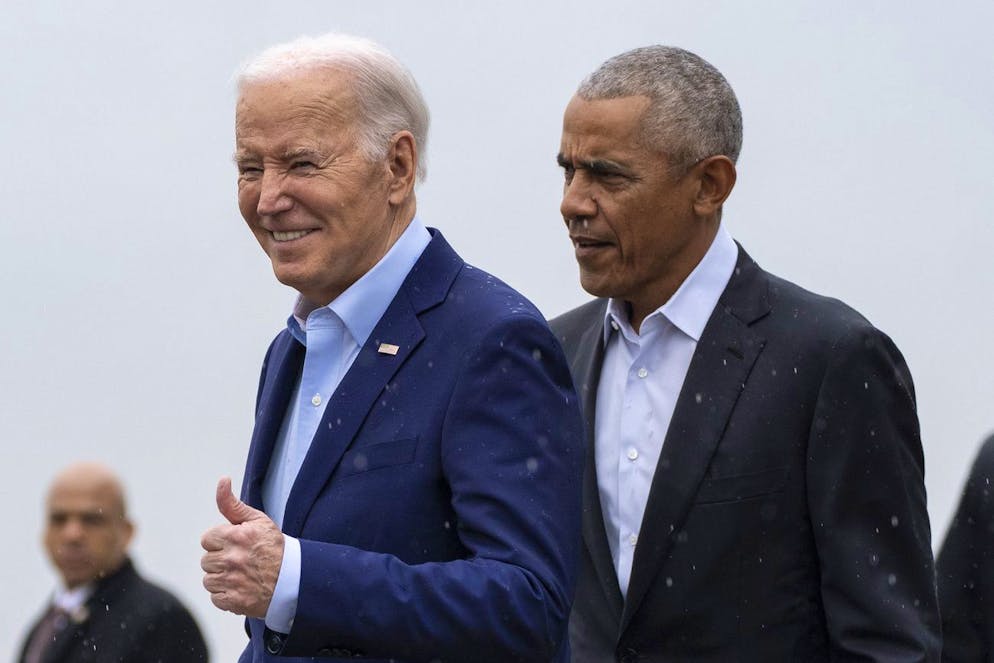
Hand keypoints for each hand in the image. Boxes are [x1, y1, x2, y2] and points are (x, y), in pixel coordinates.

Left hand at [201, 477, 283, 616]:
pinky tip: (241, 587)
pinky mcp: (233, 600)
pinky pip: (215, 597)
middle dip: (221, 559)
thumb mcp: (257, 520)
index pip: (207, 539)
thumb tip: (222, 481)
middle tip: (241, 560)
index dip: (221, 541)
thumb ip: (232, 503)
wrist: (293, 579)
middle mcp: (232, 558)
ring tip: (241, 574)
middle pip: (206, 560)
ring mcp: (232, 581)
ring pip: (208, 579)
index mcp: (235, 536)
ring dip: (221, 578)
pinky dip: (226, 595)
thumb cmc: (274, 547)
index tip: (236, 545)